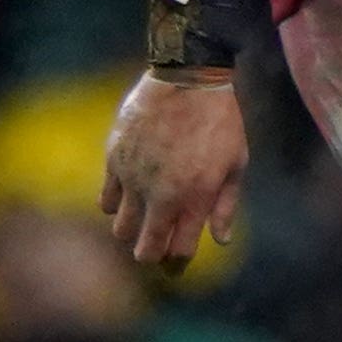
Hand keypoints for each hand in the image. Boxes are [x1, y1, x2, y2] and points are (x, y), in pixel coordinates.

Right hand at [102, 69, 247, 266]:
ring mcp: (134, 179)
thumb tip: (221, 240)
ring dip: (130, 231)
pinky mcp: (114, 160)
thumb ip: (225, 205)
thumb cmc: (220, 120)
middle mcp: (162, 195)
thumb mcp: (236, 163)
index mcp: (195, 198)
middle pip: (146, 249)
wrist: (187, 78)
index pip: (179, 252)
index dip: (177, 263)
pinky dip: (115, 204)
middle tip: (152, 250)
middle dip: (150, 256)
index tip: (176, 262)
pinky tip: (126, 195)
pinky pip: (106, 199)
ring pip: (120, 228)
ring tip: (138, 221)